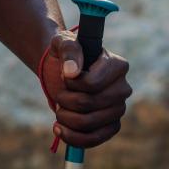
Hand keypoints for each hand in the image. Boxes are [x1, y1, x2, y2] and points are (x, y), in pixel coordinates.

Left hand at [41, 31, 131, 148]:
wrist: (62, 68)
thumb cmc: (65, 53)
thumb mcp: (62, 42)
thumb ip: (69, 50)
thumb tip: (72, 72)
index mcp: (116, 65)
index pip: (92, 84)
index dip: (71, 83)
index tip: (64, 75)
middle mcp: (122, 88)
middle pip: (89, 103)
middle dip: (65, 99)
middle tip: (59, 92)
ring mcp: (118, 108)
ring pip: (90, 123)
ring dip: (66, 117)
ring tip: (58, 108)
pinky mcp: (111, 125)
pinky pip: (95, 138)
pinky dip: (74, 137)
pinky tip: (59, 129)